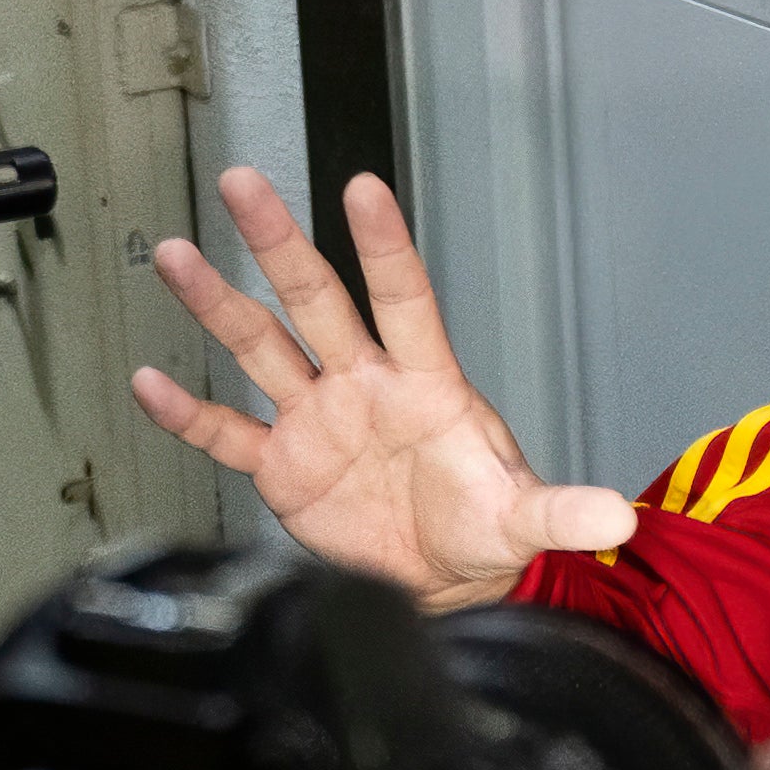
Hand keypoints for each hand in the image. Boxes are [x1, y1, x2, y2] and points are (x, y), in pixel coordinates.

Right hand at [130, 168, 632, 605]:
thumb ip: (563, 513)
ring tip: (176, 256)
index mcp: (424, 384)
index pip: (404, 299)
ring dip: (217, 304)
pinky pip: (227, 433)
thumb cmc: (483, 532)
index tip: (363, 187)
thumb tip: (619, 516)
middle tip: (243, 183)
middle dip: (279, 242)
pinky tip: (150, 382)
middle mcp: (363, 386)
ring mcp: (317, 421)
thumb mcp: (524, 521)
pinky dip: (187, 413)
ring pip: (259, 348)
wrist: (443, 586)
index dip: (384, 247)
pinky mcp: (283, 469)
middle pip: (314, 300)